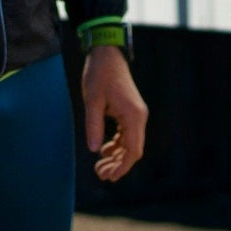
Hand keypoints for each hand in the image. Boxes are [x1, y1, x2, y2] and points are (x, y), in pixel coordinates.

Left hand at [81, 46, 147, 181]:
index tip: (110, 177)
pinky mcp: (129, 113)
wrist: (107, 53)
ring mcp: (135, 115)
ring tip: (100, 167)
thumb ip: (94, 126)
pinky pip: (126, 136)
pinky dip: (117, 146)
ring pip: (130, 145)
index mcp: (133, 116)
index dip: (123, 167)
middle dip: (118, 166)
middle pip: (133, 151)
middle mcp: (139, 118)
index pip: (133, 150)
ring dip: (117, 158)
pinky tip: (104, 151)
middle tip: (100, 175)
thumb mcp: (92, 100)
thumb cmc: (99, 74)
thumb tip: (94, 150)